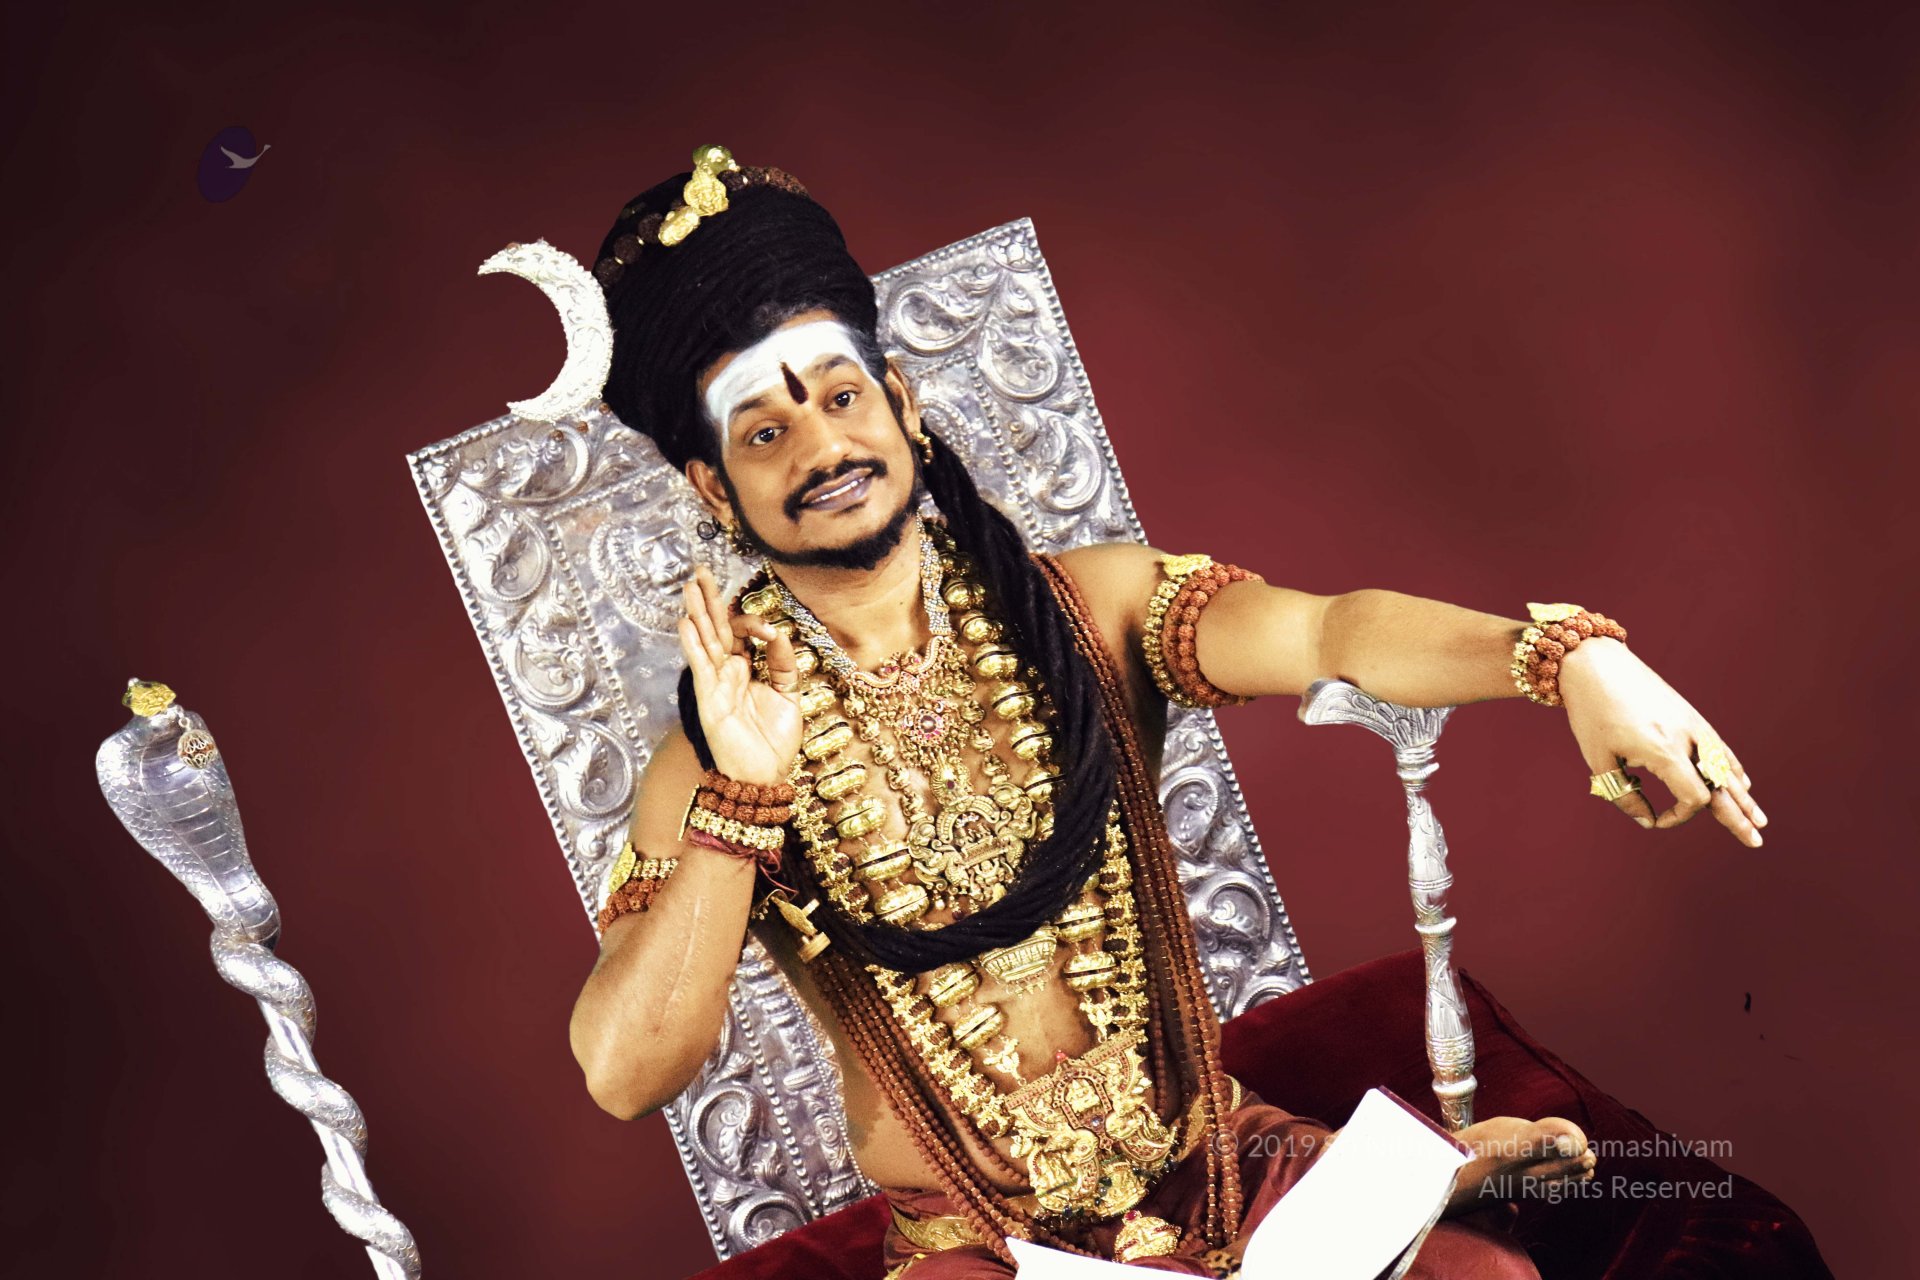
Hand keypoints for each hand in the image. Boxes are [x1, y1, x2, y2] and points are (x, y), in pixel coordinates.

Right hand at [677, 565, 802, 786]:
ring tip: (689, 586)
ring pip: (706, 640)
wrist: (764, 775)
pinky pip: (701, 666)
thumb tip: (781, 633)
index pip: (743, 633)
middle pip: (717, 628)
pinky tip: (686, 622)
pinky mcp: (709, 698)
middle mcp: (727, 672)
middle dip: (709, 599)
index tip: (770, 631)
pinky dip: (694, 644)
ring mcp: (716, 683)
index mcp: (745, 669)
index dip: (755, 623)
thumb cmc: (774, 742)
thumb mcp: (789, 695)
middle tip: (701, 571)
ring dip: (697, 613)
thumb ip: (785, 663)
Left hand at [1558, 637, 1766, 847]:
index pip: (1692, 798)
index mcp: (1664, 750)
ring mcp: (1694, 724)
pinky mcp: (1692, 716)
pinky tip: (1742, 785)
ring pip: (1727, 768)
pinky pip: (1720, 748)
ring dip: (1742, 796)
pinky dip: (1732, 769)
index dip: (1678, 817)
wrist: (1596, 665)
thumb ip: (1622, 795)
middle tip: (1756, 842)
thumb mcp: (1598, 760)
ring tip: (1760, 820)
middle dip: (1737, 817)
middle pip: (1722, 787)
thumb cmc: (1592, 713)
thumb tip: (1646, 821)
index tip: (1655, 819)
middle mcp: (1687, 737)